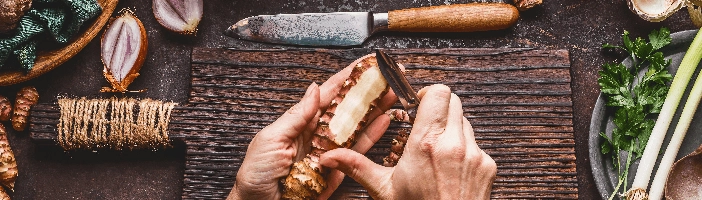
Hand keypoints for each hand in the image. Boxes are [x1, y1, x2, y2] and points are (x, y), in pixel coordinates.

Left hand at [227, 54, 397, 199]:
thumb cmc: (256, 175)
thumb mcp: (270, 140)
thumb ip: (296, 116)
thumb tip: (314, 89)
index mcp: (300, 122)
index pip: (328, 94)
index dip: (347, 78)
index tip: (365, 63)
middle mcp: (317, 134)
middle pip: (347, 107)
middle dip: (367, 90)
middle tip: (387, 74)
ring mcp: (329, 152)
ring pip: (357, 126)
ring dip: (375, 109)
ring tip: (394, 92)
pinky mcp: (338, 171)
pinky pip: (358, 151)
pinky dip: (372, 135)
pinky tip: (385, 120)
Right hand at [319, 84, 496, 199]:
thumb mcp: (384, 190)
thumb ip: (357, 167)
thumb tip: (329, 157)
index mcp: (426, 144)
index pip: (438, 94)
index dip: (427, 94)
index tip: (417, 105)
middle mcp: (454, 144)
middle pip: (454, 102)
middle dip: (438, 109)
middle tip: (424, 126)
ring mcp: (475, 155)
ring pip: (465, 123)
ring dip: (451, 129)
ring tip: (436, 153)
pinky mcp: (488, 166)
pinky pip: (476, 145)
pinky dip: (464, 150)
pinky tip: (450, 169)